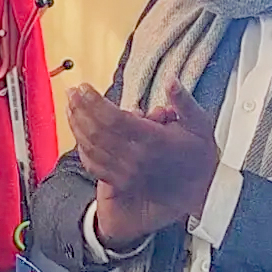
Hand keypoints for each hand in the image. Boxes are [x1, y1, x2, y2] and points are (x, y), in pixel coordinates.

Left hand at [67, 80, 217, 238]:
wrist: (200, 191)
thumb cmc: (198, 155)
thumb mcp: (200, 125)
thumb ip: (183, 102)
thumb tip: (171, 81)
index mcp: (153, 140)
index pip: (113, 118)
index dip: (94, 101)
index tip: (83, 87)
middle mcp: (135, 157)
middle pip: (96, 131)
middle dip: (80, 108)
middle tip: (72, 92)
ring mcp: (125, 171)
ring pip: (90, 147)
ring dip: (76, 125)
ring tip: (70, 106)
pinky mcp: (120, 181)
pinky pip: (92, 163)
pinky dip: (81, 146)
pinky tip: (77, 132)